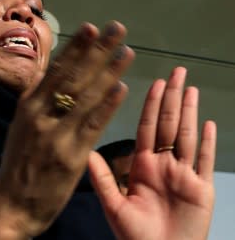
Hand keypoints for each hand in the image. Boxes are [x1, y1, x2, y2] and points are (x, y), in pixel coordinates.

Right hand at [0, 21, 134, 237]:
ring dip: (109, 72)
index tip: (92, 28)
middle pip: (74, 77)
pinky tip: (122, 89)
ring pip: (86, 97)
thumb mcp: (19, 126)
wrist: (12, 204)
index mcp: (28, 106)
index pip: (55, 70)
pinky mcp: (72, 156)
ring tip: (127, 52)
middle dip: (97, 51)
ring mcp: (56, 135)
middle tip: (117, 29)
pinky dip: (108, 106)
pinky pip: (93, 126)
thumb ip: (34, 99)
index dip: (76, 48)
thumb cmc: (18, 164)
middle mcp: (41, 115)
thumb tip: (46, 72)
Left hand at [89, 67, 215, 239]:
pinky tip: (209, 124)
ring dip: (190, 112)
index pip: (147, 127)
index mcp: (142, 165)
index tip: (155, 83)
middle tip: (177, 72)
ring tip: (190, 89)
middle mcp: (164, 164)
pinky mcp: (202, 189)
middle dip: (172, 98)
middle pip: (169, 124)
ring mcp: (184, 174)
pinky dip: (209, 143)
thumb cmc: (135, 235)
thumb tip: (87, 153)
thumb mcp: (114, 206)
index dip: (151, 104)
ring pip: (188, 136)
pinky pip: (205, 161)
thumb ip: (103, 179)